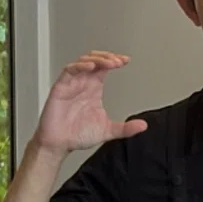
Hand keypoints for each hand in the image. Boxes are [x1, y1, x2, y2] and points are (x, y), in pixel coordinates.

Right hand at [33, 52, 149, 151]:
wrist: (59, 144)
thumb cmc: (77, 134)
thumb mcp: (108, 130)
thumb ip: (125, 128)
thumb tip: (143, 126)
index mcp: (94, 89)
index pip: (105, 67)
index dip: (114, 60)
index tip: (126, 60)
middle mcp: (83, 83)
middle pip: (95, 60)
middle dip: (107, 57)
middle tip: (119, 61)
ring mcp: (72, 84)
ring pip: (83, 62)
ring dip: (97, 59)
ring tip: (109, 63)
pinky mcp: (60, 87)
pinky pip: (69, 71)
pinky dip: (80, 66)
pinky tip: (91, 67)